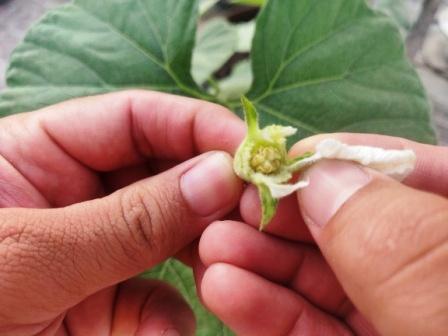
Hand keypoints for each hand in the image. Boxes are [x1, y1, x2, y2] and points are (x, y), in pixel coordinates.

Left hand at [0, 91, 243, 335]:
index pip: (136, 119)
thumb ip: (130, 218)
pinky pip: (157, 302)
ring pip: (172, 240)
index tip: (248, 150)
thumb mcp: (31, 253)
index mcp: (42, 154)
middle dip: (209, 196)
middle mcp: (76, 198)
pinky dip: (169, 320)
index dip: (196, 127)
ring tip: (222, 269)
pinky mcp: (104, 306)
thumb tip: (217, 176)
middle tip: (255, 213)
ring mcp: (95, 254)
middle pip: (163, 176)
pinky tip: (163, 333)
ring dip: (201, 256)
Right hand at [196, 133, 447, 335]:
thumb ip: (398, 238)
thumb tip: (323, 175)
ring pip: (322, 280)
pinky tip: (223, 286)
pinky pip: (312, 328)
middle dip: (285, 215)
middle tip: (231, 204)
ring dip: (260, 261)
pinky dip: (266, 309)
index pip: (409, 174)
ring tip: (212, 245)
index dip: (346, 159)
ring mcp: (393, 315)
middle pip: (351, 227)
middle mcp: (427, 271)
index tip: (286, 159)